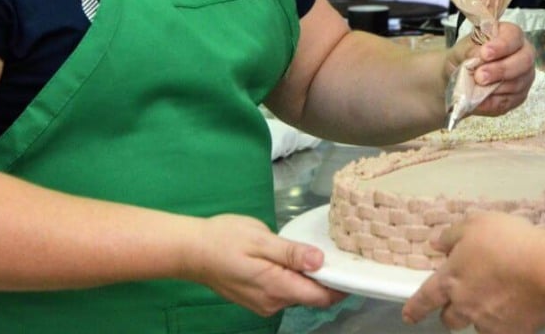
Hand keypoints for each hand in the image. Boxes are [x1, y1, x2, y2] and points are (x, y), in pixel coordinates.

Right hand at [184, 214, 345, 315]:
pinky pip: (284, 292)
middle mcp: (272, 303)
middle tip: (338, 253)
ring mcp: (263, 303)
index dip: (340, 286)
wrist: (190, 251)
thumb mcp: (260, 239)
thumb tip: (320, 262)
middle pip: (311, 296)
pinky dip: (293, 279)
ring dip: (307, 278)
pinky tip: (292, 260)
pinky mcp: (256, 299)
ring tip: (314, 252)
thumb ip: (291, 253)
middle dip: (326, 279)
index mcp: (276, 287)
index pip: (320, 297)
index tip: (354, 269)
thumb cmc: (223, 239)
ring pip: (297, 294)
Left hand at [402, 212, 544, 333]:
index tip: (408, 316)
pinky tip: (519, 310)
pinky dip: (506, 323)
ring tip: (500, 299)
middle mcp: (464, 306)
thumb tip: (434, 244)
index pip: (424, 298)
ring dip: (481, 316)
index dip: (415, 308)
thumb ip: (451, 235)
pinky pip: (503, 331)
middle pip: (449, 319)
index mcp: (450, 280)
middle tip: (466, 300)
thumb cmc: (507, 240)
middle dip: (452, 312)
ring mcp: (487, 323)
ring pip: (476, 325)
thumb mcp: (476, 224)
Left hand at [446, 21, 534, 117]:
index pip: (514, 36)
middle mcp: (523, 54)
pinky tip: (479, 101)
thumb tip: (479, 55)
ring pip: (517, 84)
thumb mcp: (462, 49)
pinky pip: (509, 101)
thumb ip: (470, 50)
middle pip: (524, 61)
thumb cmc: (465, 56)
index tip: (485, 53)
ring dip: (495, 88)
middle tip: (480, 76)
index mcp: (510, 35)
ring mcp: (524, 77)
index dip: (502, 46)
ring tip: (476, 88)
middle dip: (501, 70)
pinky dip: (492, 102)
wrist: (459, 78)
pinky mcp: (518, 97)